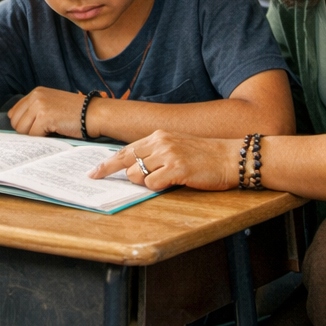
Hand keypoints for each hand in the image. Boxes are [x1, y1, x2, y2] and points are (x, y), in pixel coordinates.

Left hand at [7, 86, 86, 137]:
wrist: (94, 114)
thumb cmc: (76, 113)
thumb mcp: (52, 105)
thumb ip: (35, 111)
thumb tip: (17, 125)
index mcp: (36, 92)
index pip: (14, 113)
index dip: (22, 125)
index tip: (34, 129)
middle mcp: (36, 96)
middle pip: (16, 122)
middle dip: (27, 132)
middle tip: (45, 131)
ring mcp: (39, 105)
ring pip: (22, 130)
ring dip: (35, 135)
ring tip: (51, 130)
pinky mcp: (45, 116)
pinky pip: (34, 135)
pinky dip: (43, 139)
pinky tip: (56, 131)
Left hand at [88, 131, 238, 190]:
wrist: (231, 157)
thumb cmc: (205, 157)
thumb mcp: (176, 148)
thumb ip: (156, 154)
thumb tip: (133, 168)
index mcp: (158, 136)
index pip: (126, 150)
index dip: (108, 163)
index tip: (94, 171)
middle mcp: (160, 142)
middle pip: (125, 161)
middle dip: (113, 172)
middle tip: (98, 178)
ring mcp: (168, 155)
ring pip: (137, 174)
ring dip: (143, 183)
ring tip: (162, 181)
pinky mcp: (178, 169)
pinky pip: (153, 184)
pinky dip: (156, 188)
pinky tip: (170, 184)